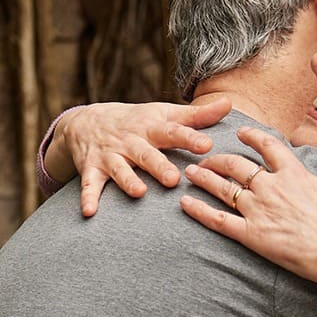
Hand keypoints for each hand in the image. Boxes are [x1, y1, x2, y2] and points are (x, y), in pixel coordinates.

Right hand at [50, 99, 230, 216]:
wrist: (87, 121)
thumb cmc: (138, 121)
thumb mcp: (164, 114)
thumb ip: (197, 116)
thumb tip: (230, 104)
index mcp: (152, 128)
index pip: (173, 132)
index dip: (190, 138)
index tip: (207, 145)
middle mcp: (131, 141)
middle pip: (146, 153)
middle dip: (159, 165)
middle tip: (174, 179)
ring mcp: (110, 155)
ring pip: (119, 168)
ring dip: (127, 180)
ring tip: (139, 192)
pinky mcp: (92, 169)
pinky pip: (90, 184)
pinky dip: (88, 198)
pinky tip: (89, 212)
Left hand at [179, 126, 316, 290]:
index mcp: (293, 173)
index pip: (267, 146)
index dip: (252, 137)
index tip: (241, 133)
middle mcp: (270, 186)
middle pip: (236, 165)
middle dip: (218, 159)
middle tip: (206, 159)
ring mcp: (258, 210)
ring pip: (223, 188)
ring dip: (204, 178)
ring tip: (190, 173)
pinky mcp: (250, 234)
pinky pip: (218, 219)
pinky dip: (199, 210)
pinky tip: (184, 203)